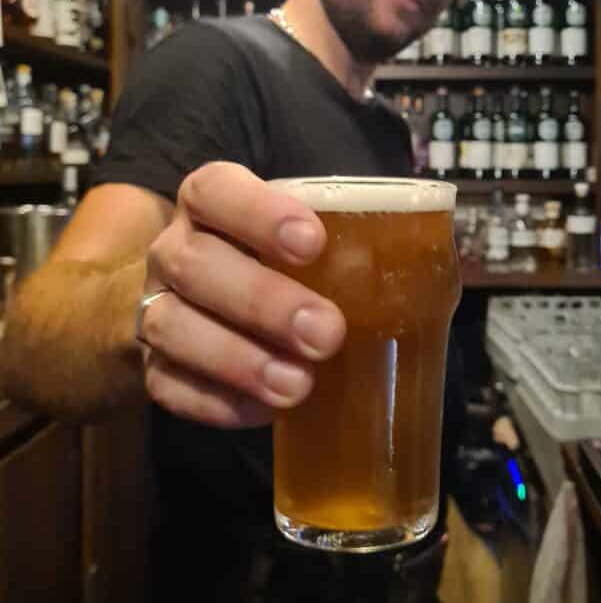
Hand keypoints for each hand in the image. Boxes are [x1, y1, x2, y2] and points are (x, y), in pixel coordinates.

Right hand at [139, 162, 345, 427]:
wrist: (206, 308)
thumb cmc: (281, 263)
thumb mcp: (310, 235)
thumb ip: (359, 237)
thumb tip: (448, 254)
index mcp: (211, 203)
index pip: (216, 191)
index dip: (258, 212)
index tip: (313, 242)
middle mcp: (174, 250)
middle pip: (196, 264)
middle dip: (262, 300)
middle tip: (327, 334)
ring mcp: (156, 309)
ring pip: (173, 327)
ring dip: (238, 359)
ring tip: (298, 385)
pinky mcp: (151, 367)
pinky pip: (169, 386)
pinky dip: (216, 402)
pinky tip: (265, 411)